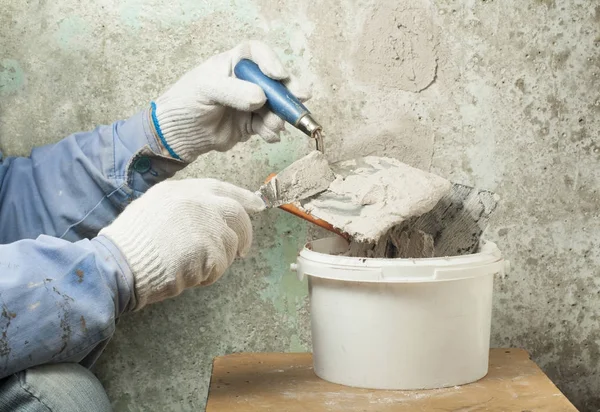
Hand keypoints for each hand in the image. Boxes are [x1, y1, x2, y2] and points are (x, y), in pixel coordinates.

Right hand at [99, 179, 264, 309]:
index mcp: (181, 189)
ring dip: (218, 260)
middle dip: (244, 233)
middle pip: (236, 213)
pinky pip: (220, 265)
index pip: (221, 188)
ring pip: (230, 243)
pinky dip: (208, 275)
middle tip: (243, 251)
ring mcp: (204, 223)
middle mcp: (196, 201)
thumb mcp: (151, 209)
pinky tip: (186, 276)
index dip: (242, 197)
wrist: (118, 265)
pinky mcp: (208, 248)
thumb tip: (208, 217)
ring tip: (192, 268)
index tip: (257, 205)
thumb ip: (181, 207)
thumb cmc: (128, 244)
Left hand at [152, 40, 310, 161]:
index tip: (278, 75)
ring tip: (273, 126)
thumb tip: (261, 97)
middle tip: (301, 98)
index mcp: (233, 64)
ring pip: (276, 106)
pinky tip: (269, 136)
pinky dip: (272, 132)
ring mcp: (250, 104)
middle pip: (275, 81)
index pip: (257, 55)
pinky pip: (269, 126)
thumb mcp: (207, 89)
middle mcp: (245, 81)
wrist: (178, 135)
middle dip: (288, 91)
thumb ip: (234, 91)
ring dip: (280, 116)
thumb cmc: (186, 103)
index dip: (271, 61)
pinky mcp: (251, 124)